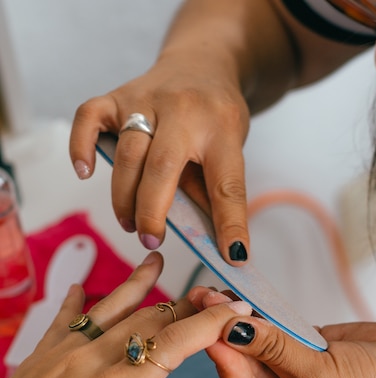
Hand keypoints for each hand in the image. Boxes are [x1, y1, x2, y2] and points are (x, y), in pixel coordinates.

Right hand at [69, 58, 249, 264]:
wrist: (203, 61)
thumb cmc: (216, 115)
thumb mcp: (231, 150)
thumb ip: (215, 192)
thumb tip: (212, 244)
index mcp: (222, 130)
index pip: (227, 185)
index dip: (230, 224)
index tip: (233, 256)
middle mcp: (184, 111)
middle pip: (161, 167)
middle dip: (152, 212)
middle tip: (150, 240)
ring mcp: (147, 99)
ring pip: (127, 153)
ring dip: (123, 196)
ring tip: (130, 223)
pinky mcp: (119, 95)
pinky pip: (89, 117)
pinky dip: (81, 146)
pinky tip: (85, 172)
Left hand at [189, 287, 375, 377]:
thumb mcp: (321, 375)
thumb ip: (275, 348)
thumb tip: (232, 328)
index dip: (224, 355)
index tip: (206, 324)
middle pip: (241, 366)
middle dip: (224, 333)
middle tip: (205, 301)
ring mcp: (286, 376)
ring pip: (253, 345)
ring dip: (238, 321)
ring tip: (216, 293)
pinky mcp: (297, 351)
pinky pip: (273, 331)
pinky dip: (260, 316)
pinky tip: (241, 298)